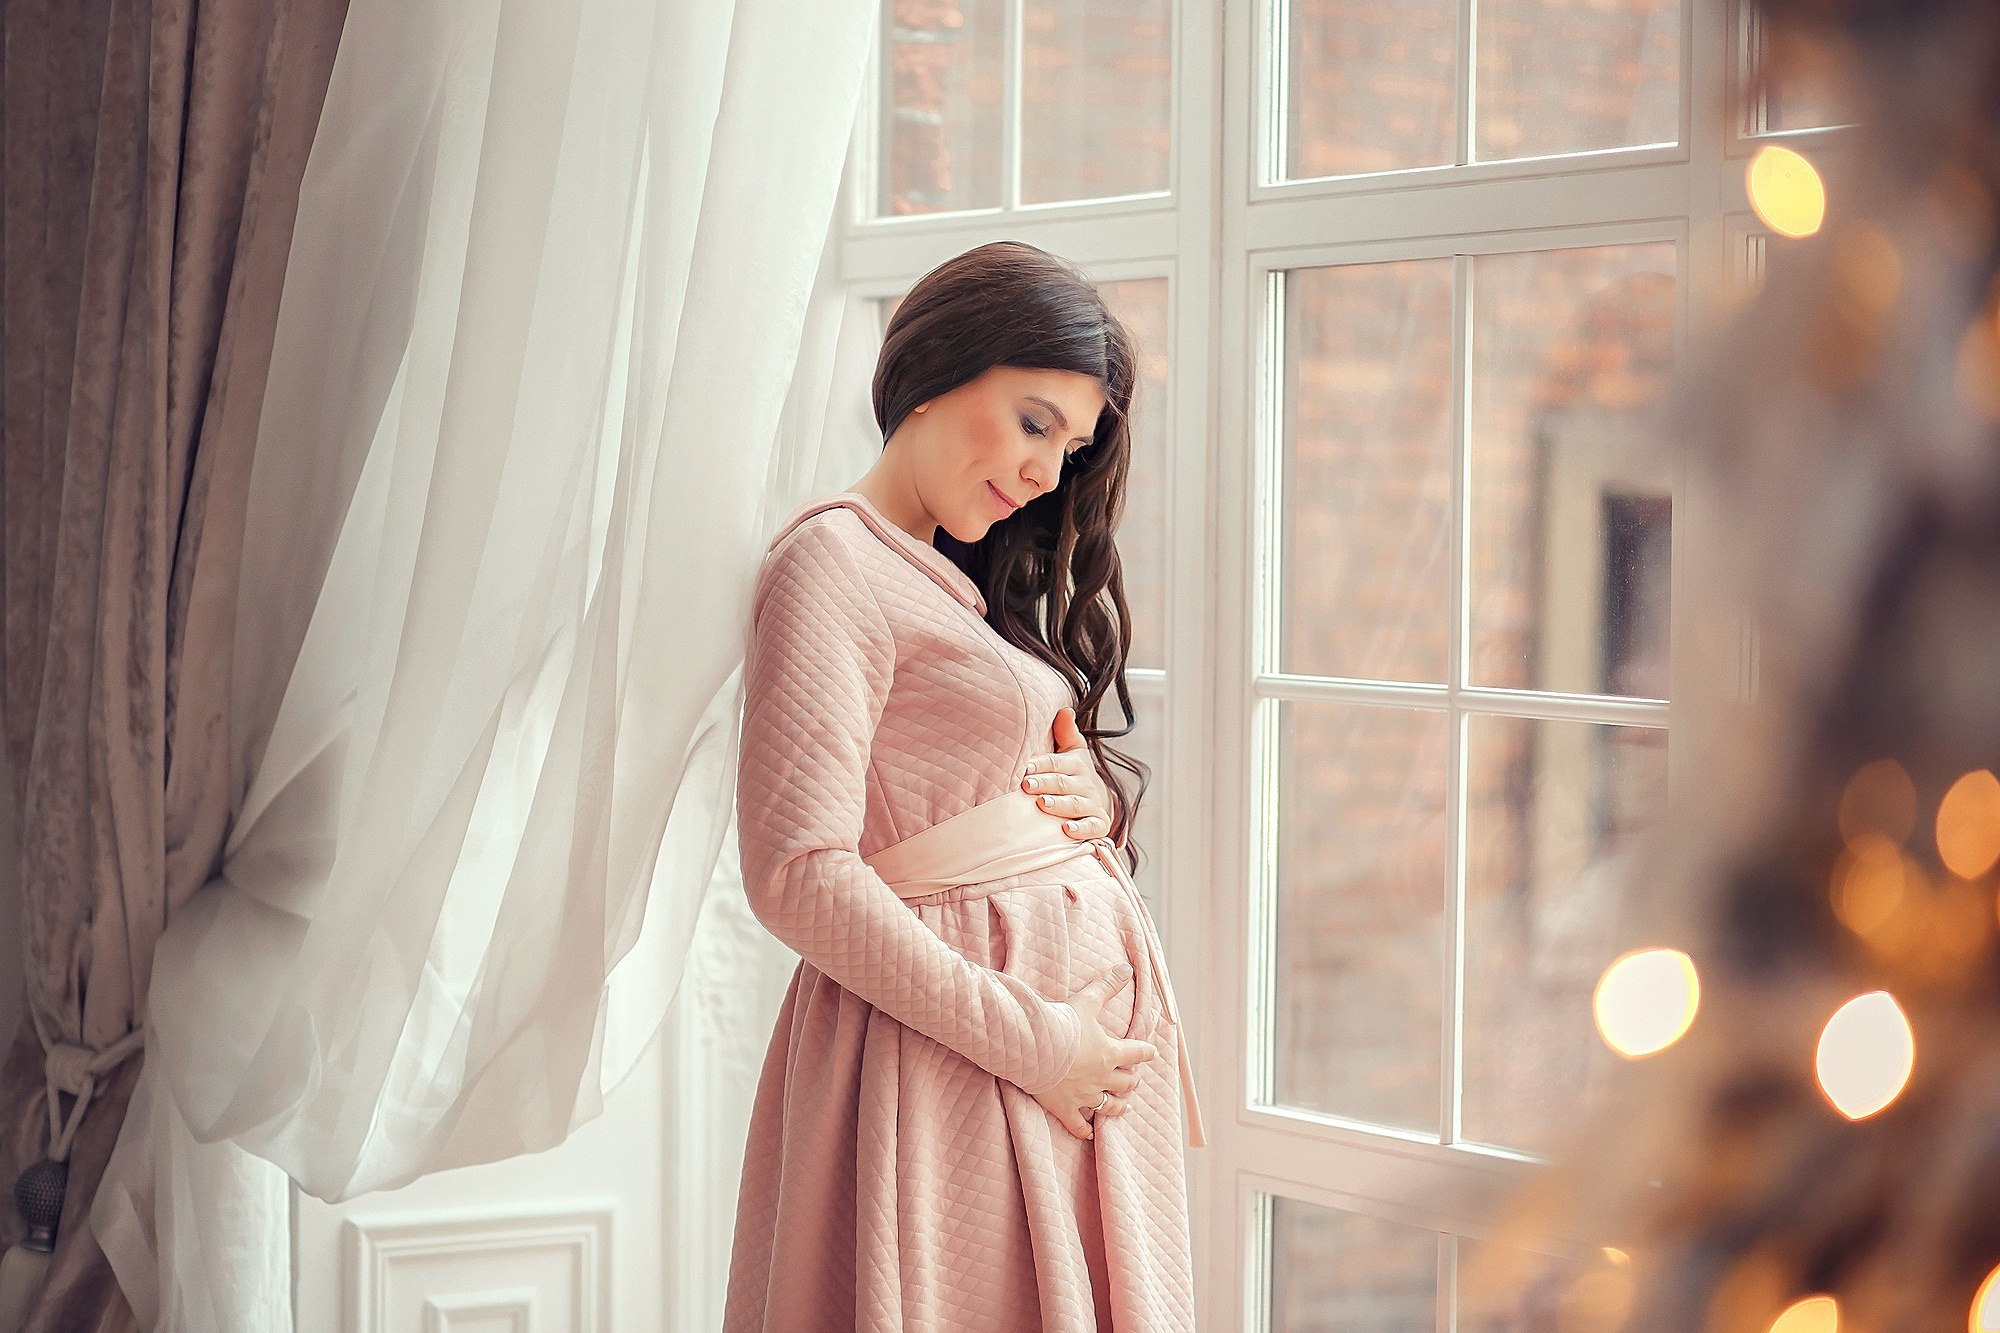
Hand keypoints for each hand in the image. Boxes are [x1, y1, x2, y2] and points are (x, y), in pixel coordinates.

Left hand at [1022, 707, 1114, 841]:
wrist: (1098, 801)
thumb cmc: (1074, 774)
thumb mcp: (1072, 751)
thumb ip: (1065, 732)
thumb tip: (1064, 709)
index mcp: (1077, 765)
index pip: (1057, 763)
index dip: (1042, 765)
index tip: (1026, 767)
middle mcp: (1085, 784)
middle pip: (1063, 784)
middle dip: (1045, 784)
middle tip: (1027, 785)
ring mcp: (1092, 805)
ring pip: (1075, 805)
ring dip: (1059, 805)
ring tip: (1043, 804)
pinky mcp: (1098, 824)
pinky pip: (1091, 827)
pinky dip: (1081, 830)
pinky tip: (1067, 830)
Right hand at [1032, 966, 1156, 1140]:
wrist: (1033, 1046)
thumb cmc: (1061, 1022)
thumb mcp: (1087, 1001)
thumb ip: (1107, 985)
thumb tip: (1126, 968)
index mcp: (1111, 1052)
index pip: (1137, 1053)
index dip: (1146, 1052)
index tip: (1151, 1052)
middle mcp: (1102, 1077)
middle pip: (1126, 1083)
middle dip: (1131, 1080)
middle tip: (1133, 1078)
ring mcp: (1084, 1095)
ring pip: (1109, 1106)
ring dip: (1117, 1106)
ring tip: (1123, 1106)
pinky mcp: (1065, 1107)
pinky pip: (1079, 1125)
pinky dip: (1085, 1129)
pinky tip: (1089, 1134)